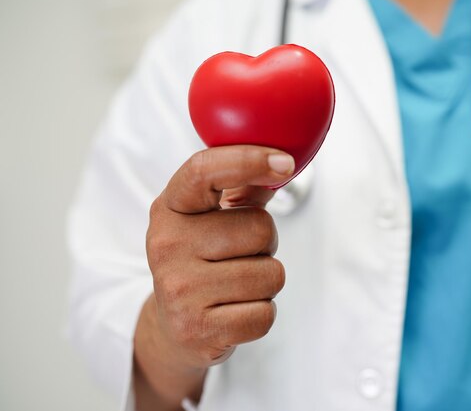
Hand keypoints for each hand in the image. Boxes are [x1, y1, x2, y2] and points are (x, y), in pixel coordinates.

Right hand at [133, 145, 293, 409]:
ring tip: (236, 285)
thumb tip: (283, 161)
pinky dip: (260, 314)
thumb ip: (244, 189)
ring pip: (271, 274)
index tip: (285, 162)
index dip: (249, 160)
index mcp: (170, 208)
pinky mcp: (196, 329)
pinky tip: (234, 312)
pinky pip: (265, 314)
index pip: (205, 170)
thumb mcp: (210, 219)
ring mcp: (178, 288)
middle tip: (238, 256)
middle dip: (265, 245)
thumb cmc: (202, 262)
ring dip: (266, 282)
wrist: (174, 326)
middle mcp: (166, 244)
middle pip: (261, 229)